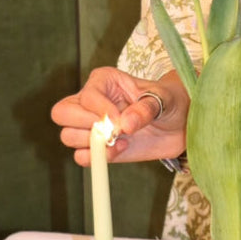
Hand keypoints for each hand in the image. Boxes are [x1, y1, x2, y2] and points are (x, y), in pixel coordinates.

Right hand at [51, 68, 188, 166]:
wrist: (179, 124)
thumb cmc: (169, 102)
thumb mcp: (163, 99)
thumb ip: (145, 108)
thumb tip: (125, 125)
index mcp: (102, 81)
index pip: (85, 97)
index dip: (101, 111)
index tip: (122, 119)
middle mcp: (90, 102)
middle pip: (62, 113)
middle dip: (86, 125)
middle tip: (113, 130)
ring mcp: (91, 126)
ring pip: (67, 136)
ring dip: (93, 143)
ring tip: (121, 139)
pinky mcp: (98, 147)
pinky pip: (81, 157)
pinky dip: (97, 158)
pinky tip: (121, 149)